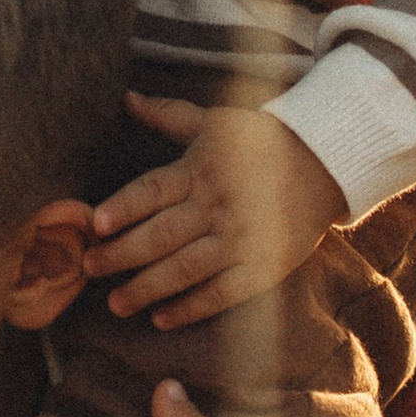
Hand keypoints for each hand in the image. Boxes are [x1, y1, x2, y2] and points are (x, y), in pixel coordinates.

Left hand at [86, 96, 347, 325]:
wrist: (325, 164)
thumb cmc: (262, 142)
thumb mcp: (215, 122)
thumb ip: (168, 115)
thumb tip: (127, 97)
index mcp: (201, 169)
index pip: (153, 190)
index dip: (123, 206)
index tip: (96, 223)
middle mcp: (216, 205)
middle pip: (162, 234)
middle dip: (123, 254)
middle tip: (90, 267)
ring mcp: (240, 239)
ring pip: (186, 268)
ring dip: (148, 288)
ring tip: (117, 303)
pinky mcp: (261, 266)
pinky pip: (222, 292)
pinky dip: (193, 307)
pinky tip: (163, 319)